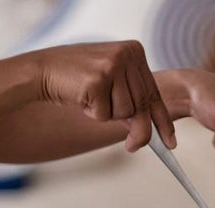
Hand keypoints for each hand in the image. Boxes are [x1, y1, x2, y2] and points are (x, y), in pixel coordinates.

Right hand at [34, 41, 175, 152]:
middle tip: (131, 147)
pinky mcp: (98, 78)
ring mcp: (113, 65)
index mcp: (135, 52)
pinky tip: (82, 97)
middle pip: (143, 107)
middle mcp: (127, 54)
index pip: (154, 94)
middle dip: (139, 132)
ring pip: (126, 113)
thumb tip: (148, 131)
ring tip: (92, 99)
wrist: (42, 71)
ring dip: (108, 115)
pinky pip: (105, 115)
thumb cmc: (78, 81)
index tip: (171, 143)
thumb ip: (132, 100)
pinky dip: (93, 114)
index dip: (163, 122)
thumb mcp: (112, 86)